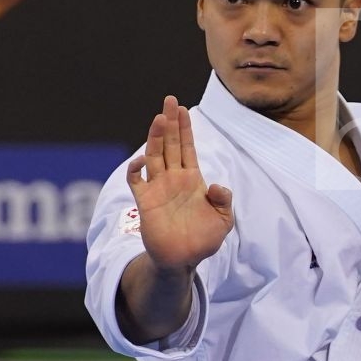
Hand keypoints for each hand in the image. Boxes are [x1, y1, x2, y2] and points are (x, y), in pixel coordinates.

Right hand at [126, 95, 233, 270]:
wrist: (183, 260)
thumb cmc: (204, 240)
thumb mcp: (223, 220)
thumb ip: (224, 201)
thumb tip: (218, 185)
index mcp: (192, 180)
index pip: (187, 148)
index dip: (185, 129)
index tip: (183, 109)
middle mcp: (173, 179)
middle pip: (170, 144)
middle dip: (170, 123)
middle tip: (170, 100)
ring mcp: (158, 188)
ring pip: (154, 155)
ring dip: (156, 137)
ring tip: (160, 118)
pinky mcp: (145, 201)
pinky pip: (136, 179)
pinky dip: (136, 168)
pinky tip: (143, 158)